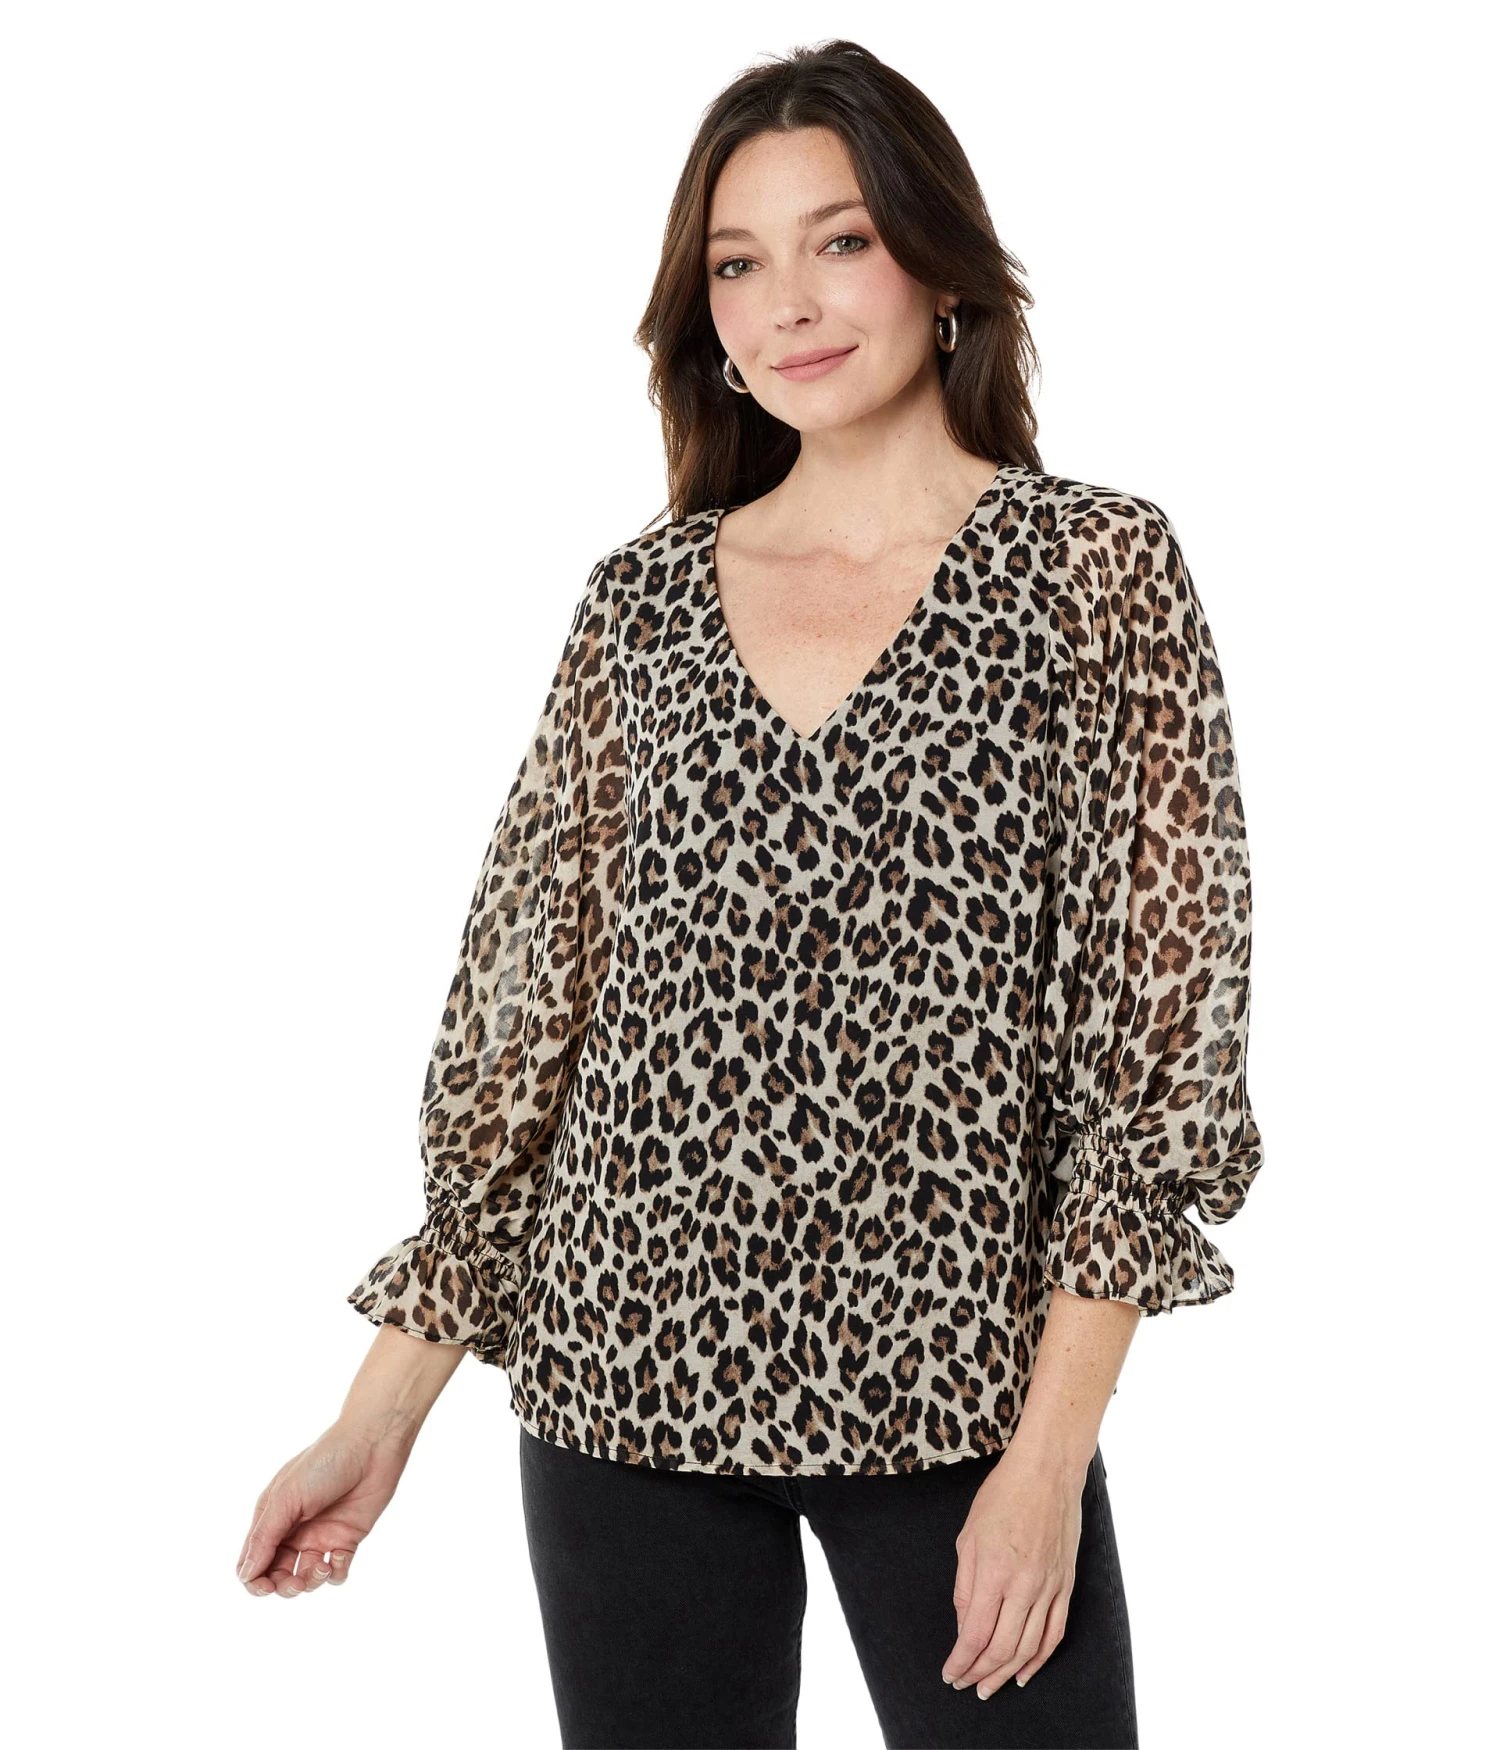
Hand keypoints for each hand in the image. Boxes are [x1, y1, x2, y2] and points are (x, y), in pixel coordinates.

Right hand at [235, 1417, 414, 1597]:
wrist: (372, 1444)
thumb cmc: (324, 1462)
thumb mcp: (287, 1497)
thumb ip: (265, 1537)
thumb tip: (246, 1574)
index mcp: (273, 1516)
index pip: (253, 1560)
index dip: (254, 1580)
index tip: (265, 1587)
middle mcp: (294, 1529)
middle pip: (278, 1574)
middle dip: (284, 1586)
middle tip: (296, 1583)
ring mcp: (321, 1534)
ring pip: (307, 1577)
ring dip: (311, 1582)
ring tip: (323, 1567)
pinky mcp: (348, 1538)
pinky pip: (337, 1570)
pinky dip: (336, 1574)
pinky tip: (340, 1557)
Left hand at [942, 1442, 1088, 1697]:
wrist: (1047, 1473)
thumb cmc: (1002, 1496)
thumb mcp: (968, 1536)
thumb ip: (964, 1585)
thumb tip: (964, 1624)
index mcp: (993, 1571)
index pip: (974, 1633)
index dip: (960, 1661)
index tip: (949, 1673)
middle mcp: (1024, 1585)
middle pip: (1001, 1648)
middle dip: (979, 1673)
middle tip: (965, 1685)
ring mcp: (1049, 1588)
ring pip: (1028, 1648)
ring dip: (1006, 1674)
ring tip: (989, 1687)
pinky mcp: (1066, 1586)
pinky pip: (1054, 1633)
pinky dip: (1040, 1659)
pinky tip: (1025, 1672)